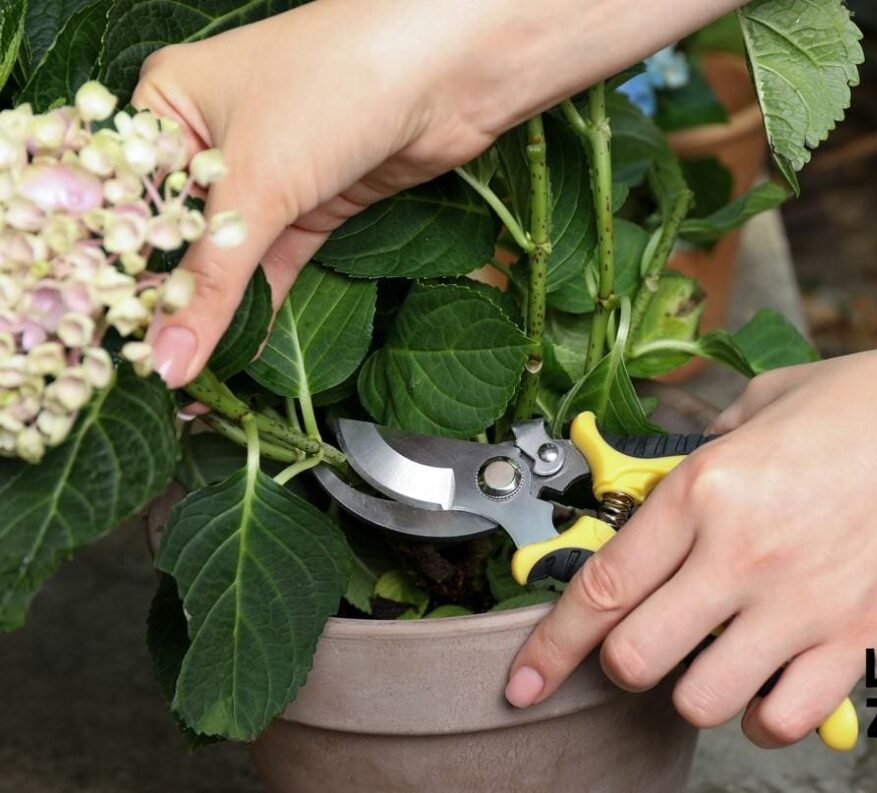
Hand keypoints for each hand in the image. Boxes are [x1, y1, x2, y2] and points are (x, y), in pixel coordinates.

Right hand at [134, 0, 742, 388]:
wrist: (449, 71)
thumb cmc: (338, 82)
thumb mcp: (257, 182)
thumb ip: (213, 278)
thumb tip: (172, 357)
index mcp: (170, 104)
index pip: (126, 201)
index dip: (119, 269)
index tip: (111, 335)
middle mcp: (214, 138)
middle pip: (178, 233)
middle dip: (170, 297)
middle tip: (150, 365)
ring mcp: (270, 173)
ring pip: (230, 255)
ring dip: (218, 309)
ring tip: (187, 372)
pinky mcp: (317, 204)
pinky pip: (275, 265)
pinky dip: (262, 305)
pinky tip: (240, 350)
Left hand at [506, 345, 876, 746]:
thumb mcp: (768, 398)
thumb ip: (706, 444)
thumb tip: (668, 480)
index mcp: (708, 487)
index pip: (601, 586)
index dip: (549, 645)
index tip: (522, 678)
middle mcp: (742, 555)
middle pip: (634, 658)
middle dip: (622, 661)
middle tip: (643, 641)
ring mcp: (799, 606)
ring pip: (699, 700)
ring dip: (692, 688)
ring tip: (714, 656)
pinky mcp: (854, 641)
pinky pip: (781, 718)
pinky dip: (763, 715)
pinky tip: (768, 683)